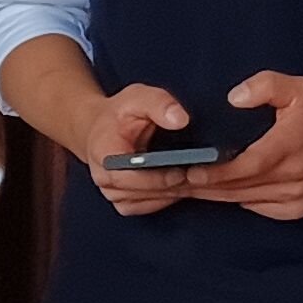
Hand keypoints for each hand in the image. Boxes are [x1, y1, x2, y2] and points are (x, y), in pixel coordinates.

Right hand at [76, 82, 195, 216]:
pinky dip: (169, 197)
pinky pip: (149, 206)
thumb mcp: (137, 97)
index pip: (129, 175)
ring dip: (175, 192)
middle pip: (143, 191)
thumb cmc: (119, 114)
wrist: (101, 130)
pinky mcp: (124, 202)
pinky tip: (186, 185)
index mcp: (103, 153)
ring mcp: (113, 194)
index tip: (181, 171)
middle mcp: (104, 178)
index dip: (157, 177)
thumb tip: (181, 119)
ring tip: (199, 180)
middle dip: (173, 185)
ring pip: (150, 201)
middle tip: (202, 177)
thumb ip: (158, 104)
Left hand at [179, 74, 302, 222]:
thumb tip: (232, 98)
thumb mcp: (300, 89)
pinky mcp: (297, 210)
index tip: (187, 170)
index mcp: (290, 146)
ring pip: (244, 201)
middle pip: (238, 188)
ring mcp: (296, 198)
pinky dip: (236, 200)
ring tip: (184, 188)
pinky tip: (216, 192)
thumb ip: (265, 86)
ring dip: (214, 196)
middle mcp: (293, 178)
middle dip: (203, 186)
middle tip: (171, 181)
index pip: (245, 166)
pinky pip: (258, 208)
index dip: (214, 172)